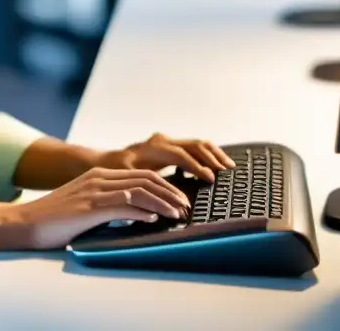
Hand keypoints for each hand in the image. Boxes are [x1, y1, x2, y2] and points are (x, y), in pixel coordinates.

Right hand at [2, 167, 192, 250]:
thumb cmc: (52, 220)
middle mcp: (98, 178)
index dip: (165, 187)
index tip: (179, 200)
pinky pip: (124, 205)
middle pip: (146, 179)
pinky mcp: (90, 207)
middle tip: (186, 206)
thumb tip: (135, 213)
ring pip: (140, 191)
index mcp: (98, 175)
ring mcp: (94, 192)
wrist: (23, 222)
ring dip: (164, 203)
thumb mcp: (83, 205)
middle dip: (171, 192)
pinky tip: (154, 219)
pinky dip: (144, 211)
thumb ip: (106, 204)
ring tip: (178, 214)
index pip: (141, 175)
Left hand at [96, 133, 234, 183]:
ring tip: (228, 167)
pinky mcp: (172, 145)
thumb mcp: (129, 178)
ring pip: (198, 143)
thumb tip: (163, 199)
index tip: (210, 179)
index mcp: (154, 147)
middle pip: (194, 145)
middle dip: (212, 158)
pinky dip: (208, 154)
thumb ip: (145, 186)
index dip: (197, 167)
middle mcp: (163, 140)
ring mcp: (168, 140)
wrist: (111, 161)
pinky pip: (195, 147)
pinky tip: (217, 165)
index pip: (181, 155)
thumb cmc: (119, 172)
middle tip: (226, 171)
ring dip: (214, 154)